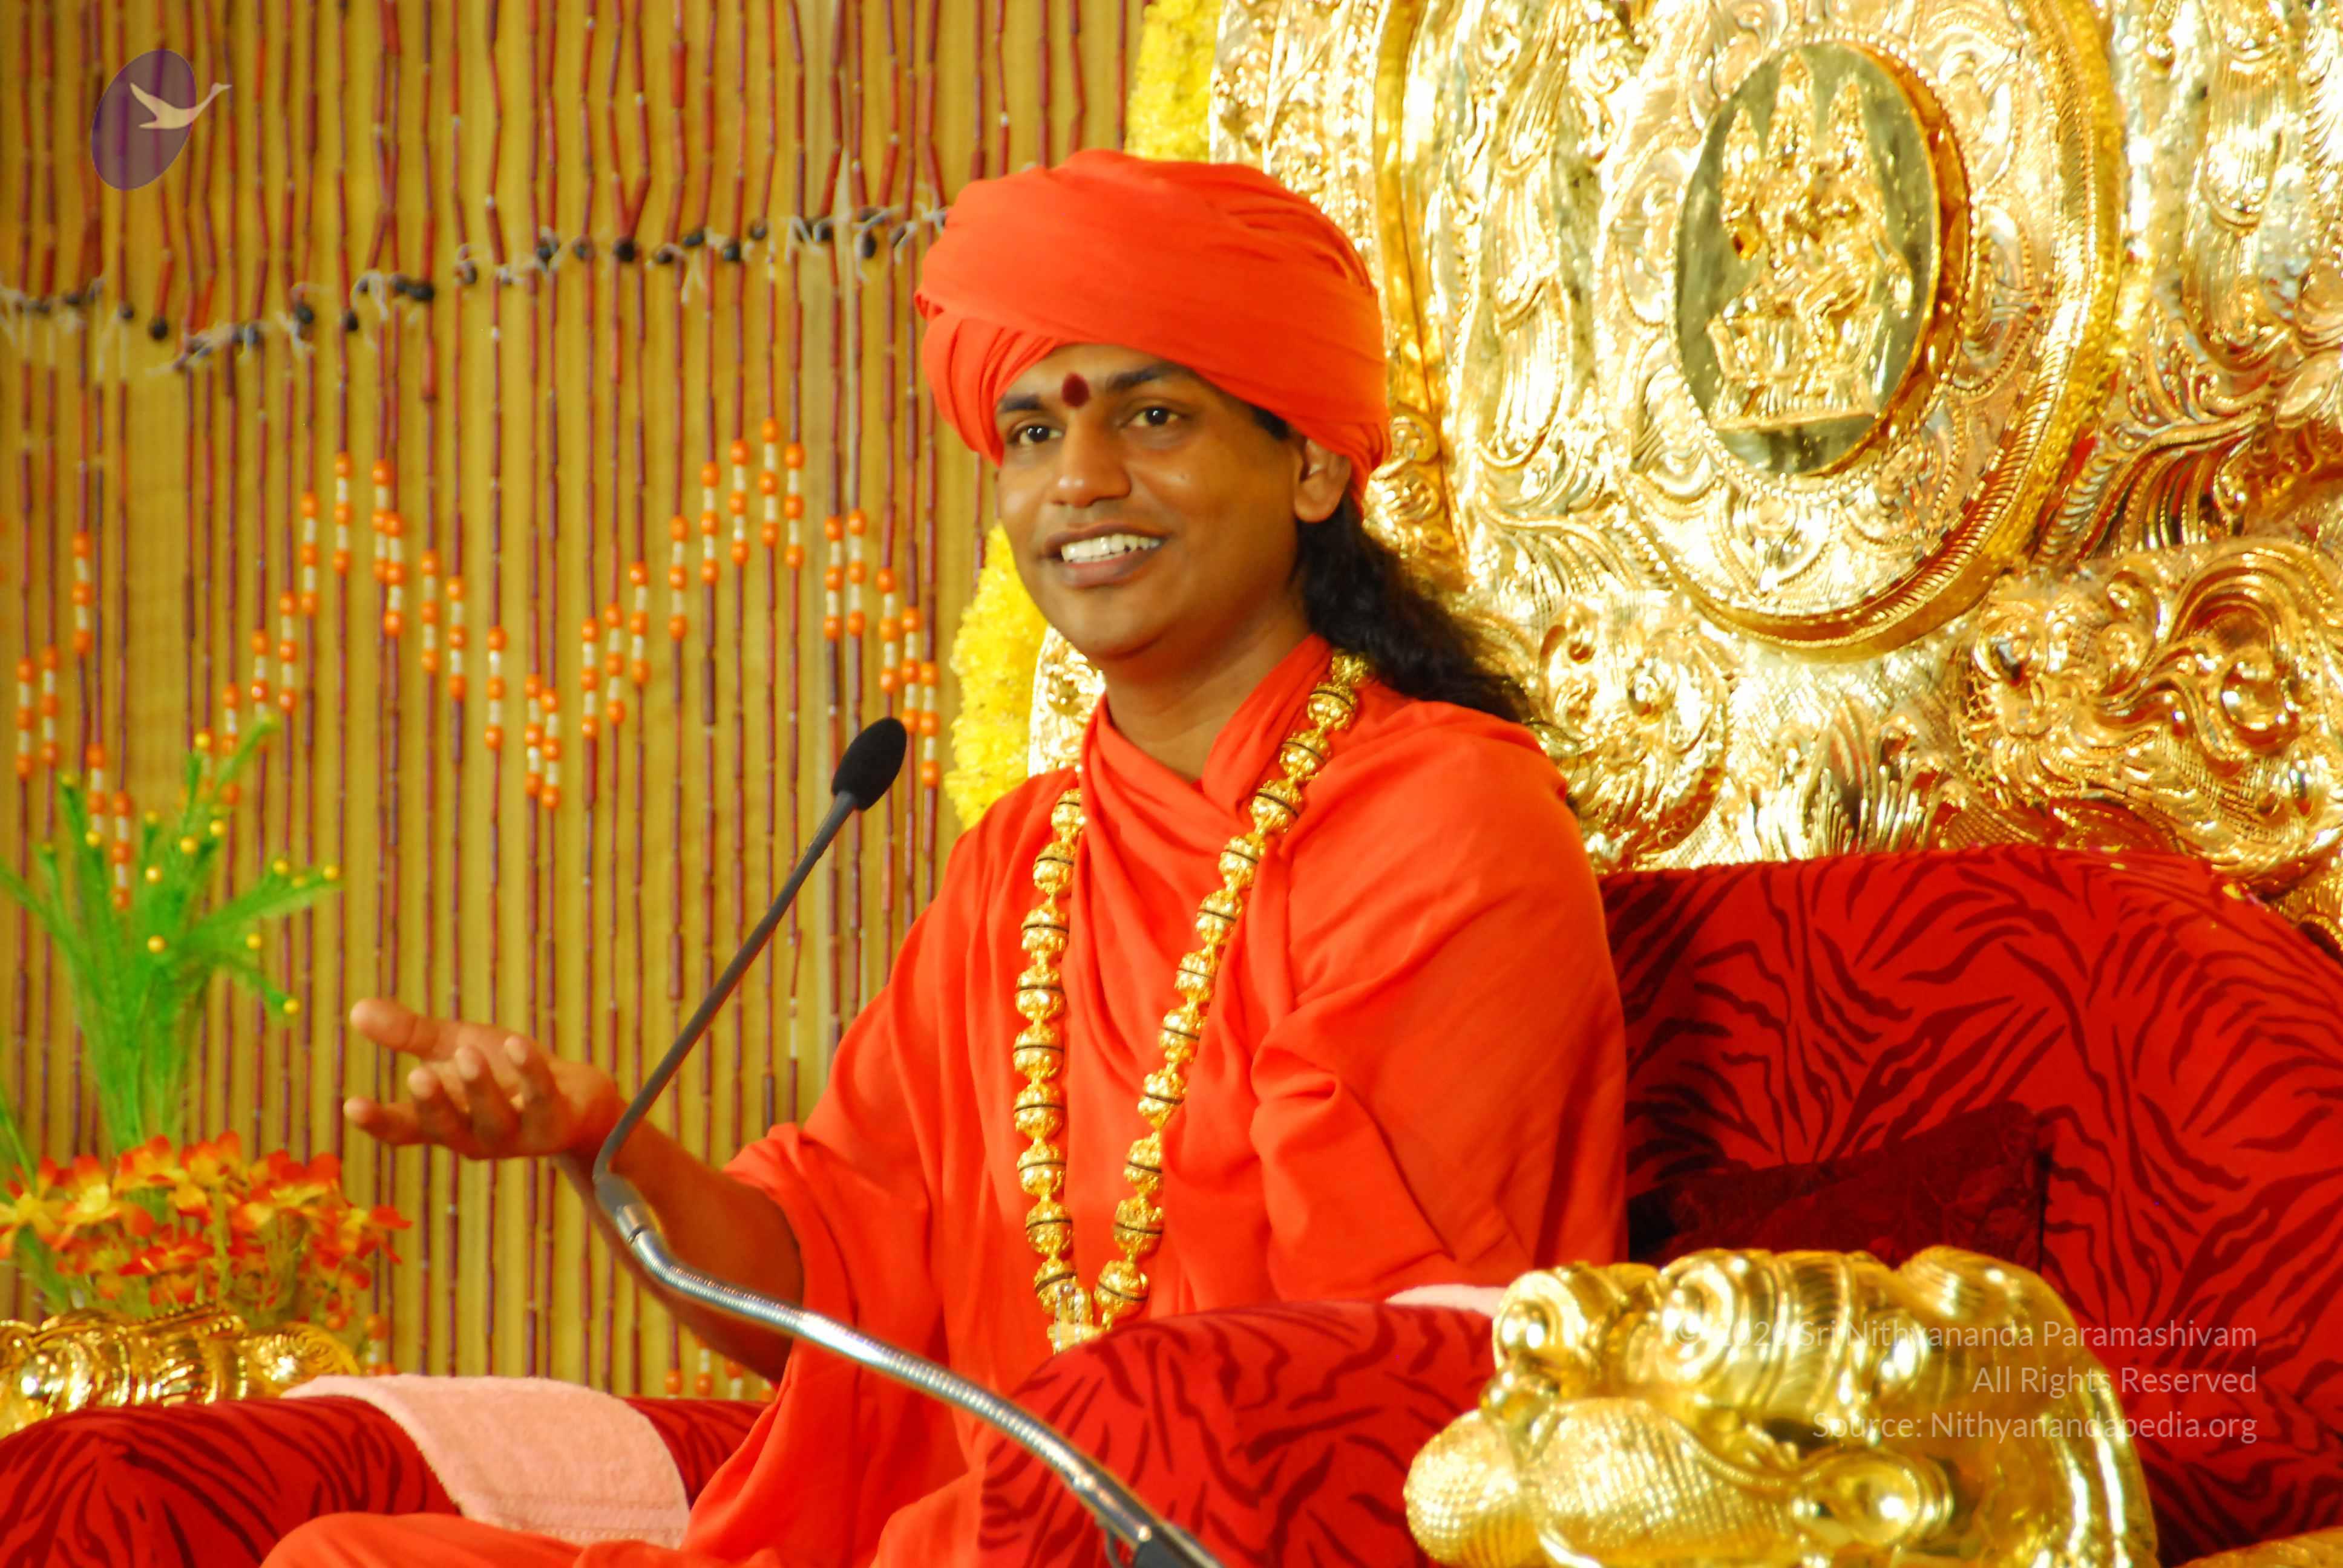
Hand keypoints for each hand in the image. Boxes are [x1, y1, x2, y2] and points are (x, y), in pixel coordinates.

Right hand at [342, 998, 621, 1162]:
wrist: (576, 1097)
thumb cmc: (506, 1074)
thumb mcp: (455, 1047)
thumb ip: (410, 1035)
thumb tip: (356, 1009)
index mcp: (443, 1121)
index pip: (403, 1128)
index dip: (378, 1121)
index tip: (352, 1104)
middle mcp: (474, 1136)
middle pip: (447, 1128)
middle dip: (433, 1104)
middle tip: (417, 1076)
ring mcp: (516, 1136)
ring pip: (493, 1119)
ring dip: (479, 1087)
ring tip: (466, 1052)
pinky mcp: (555, 1123)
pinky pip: (541, 1098)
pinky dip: (530, 1072)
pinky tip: (518, 1044)